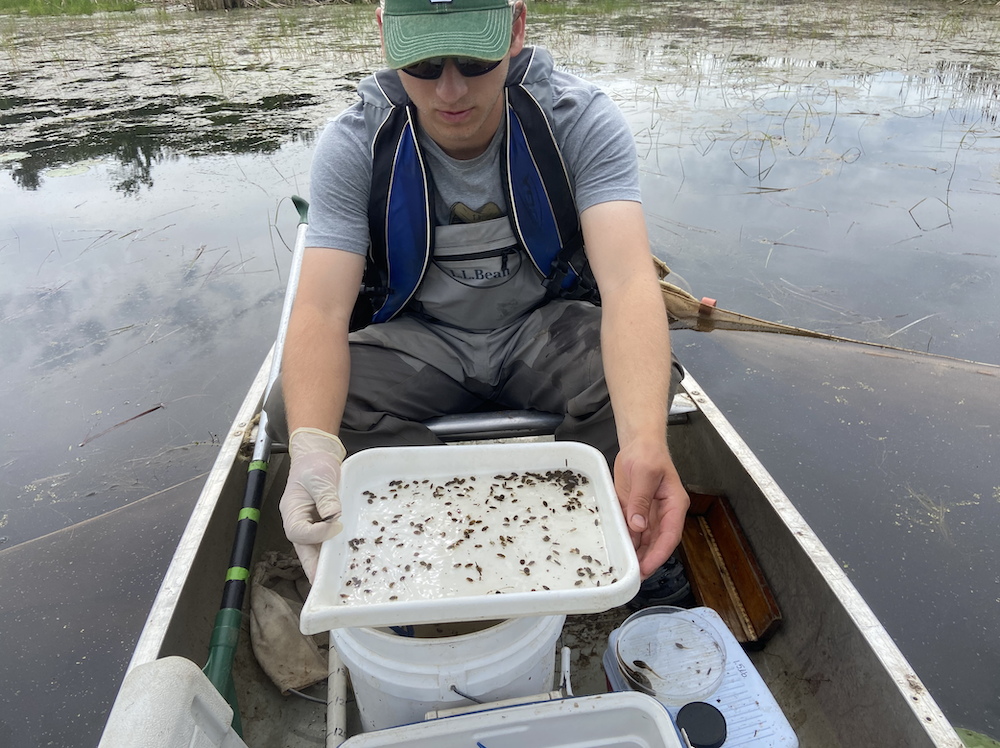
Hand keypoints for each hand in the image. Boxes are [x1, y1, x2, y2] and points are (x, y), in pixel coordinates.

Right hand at [278, 427, 346, 582]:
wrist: (317, 456)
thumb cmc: (314, 465)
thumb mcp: (319, 477)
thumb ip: (325, 496)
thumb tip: (333, 516)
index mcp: (292, 511)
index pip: (300, 531)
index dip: (317, 533)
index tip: (336, 525)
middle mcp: (299, 522)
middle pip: (304, 549)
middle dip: (314, 568)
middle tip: (324, 585)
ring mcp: (311, 525)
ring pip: (314, 549)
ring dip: (323, 564)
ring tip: (334, 581)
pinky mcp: (323, 524)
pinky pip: (326, 542)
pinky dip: (333, 552)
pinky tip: (343, 562)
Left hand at [614, 438, 689, 578]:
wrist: (638, 443)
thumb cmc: (648, 453)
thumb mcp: (644, 473)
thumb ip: (641, 500)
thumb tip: (638, 526)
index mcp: (674, 504)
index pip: (670, 535)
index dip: (659, 554)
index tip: (647, 568)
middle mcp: (664, 513)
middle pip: (658, 543)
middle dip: (647, 560)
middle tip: (633, 577)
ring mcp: (650, 514)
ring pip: (645, 541)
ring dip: (636, 555)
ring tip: (625, 571)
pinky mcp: (636, 511)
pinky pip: (632, 531)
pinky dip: (627, 542)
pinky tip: (619, 552)